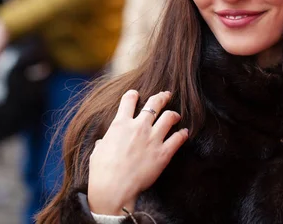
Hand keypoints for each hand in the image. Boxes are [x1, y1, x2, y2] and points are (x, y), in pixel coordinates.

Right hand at [88, 90, 187, 215]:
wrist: (113, 188)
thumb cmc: (102, 172)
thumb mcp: (98, 151)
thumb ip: (103, 142)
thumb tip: (103, 142)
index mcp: (120, 124)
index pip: (129, 100)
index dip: (133, 95)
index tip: (136, 94)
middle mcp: (138, 127)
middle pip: (154, 103)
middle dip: (161, 97)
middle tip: (166, 95)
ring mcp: (153, 138)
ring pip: (169, 117)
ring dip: (174, 114)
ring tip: (176, 115)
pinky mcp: (163, 153)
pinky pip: (178, 138)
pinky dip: (183, 134)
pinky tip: (185, 133)